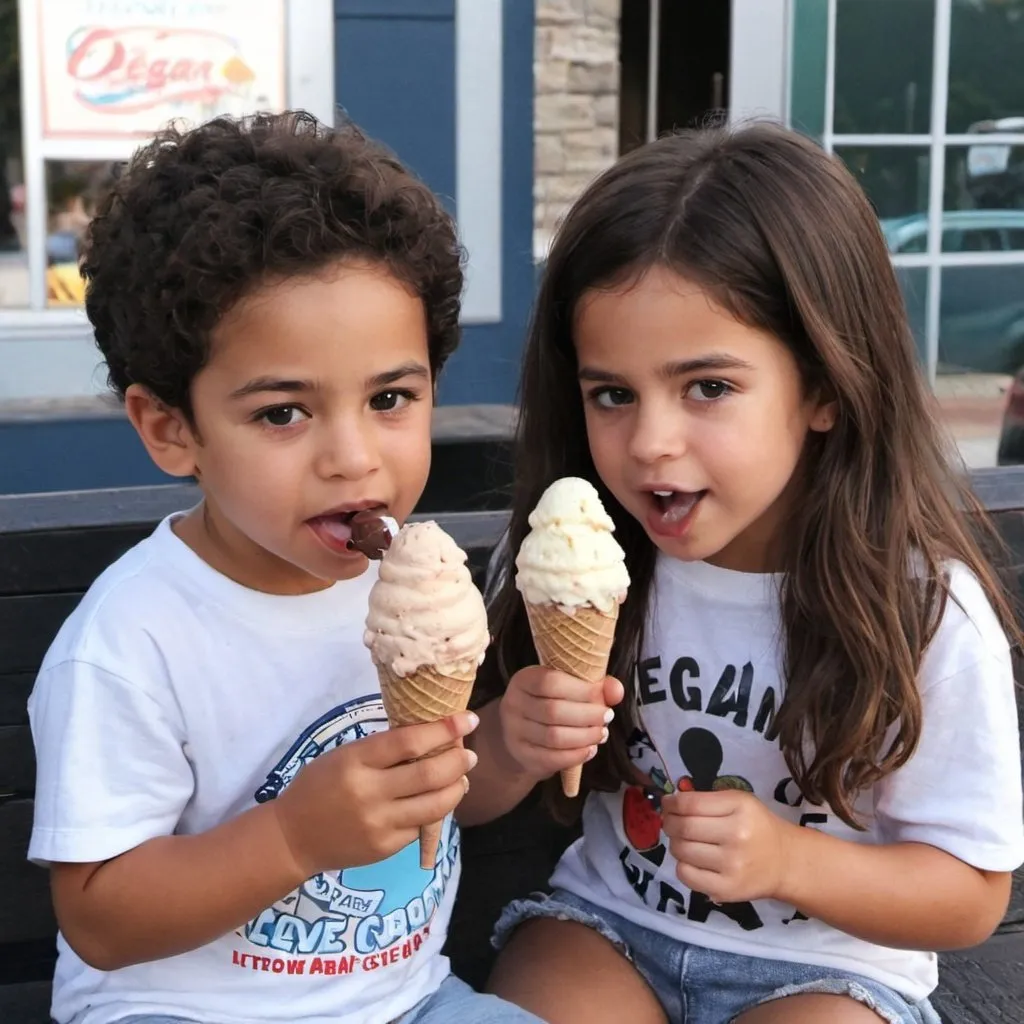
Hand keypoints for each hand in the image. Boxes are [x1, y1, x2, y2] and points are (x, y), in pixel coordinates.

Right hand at [271, 712, 478, 877]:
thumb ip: (383, 750)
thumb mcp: (344, 756)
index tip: (467, 719)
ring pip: (435, 805)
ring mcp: (380, 824)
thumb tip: (430, 737)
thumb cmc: (319, 786)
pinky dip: (436, 810)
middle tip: (469, 753)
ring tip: (462, 777)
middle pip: (430, 774)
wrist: (293, 838)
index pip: (409, 741)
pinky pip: (422, 825)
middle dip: (458, 760)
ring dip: (456, 788)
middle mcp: (370, 793)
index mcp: (356, 761)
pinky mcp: (386, 848)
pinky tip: (437, 800)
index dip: (444, 729)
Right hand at [498, 665, 623, 778]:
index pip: (551, 682)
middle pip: (553, 711)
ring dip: (585, 737)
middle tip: (608, 717)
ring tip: (602, 734)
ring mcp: (515, 732)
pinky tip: (590, 749)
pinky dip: (576, 755)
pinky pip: (552, 759)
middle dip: (588, 715)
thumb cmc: (550, 702)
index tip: (603, 697)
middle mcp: (513, 704)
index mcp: (524, 679)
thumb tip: (616, 691)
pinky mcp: (522, 755)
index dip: (581, 690)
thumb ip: (593, 686)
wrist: (522, 731)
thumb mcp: (566, 686)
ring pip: (554, 737)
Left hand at [661, 789, 794, 903]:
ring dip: (675, 844)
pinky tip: (692, 861)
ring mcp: (731, 865)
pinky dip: (682, 866)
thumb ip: (708, 800)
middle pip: (683, 828)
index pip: (690, 804)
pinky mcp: (726, 889)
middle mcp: (736, 835)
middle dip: (669, 823)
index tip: (667, 804)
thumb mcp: (739, 802)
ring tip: (683, 841)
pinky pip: (687, 875)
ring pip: (681, 851)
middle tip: (670, 822)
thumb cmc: (758, 827)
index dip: (671, 803)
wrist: (786, 862)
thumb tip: (671, 803)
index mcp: (739, 808)